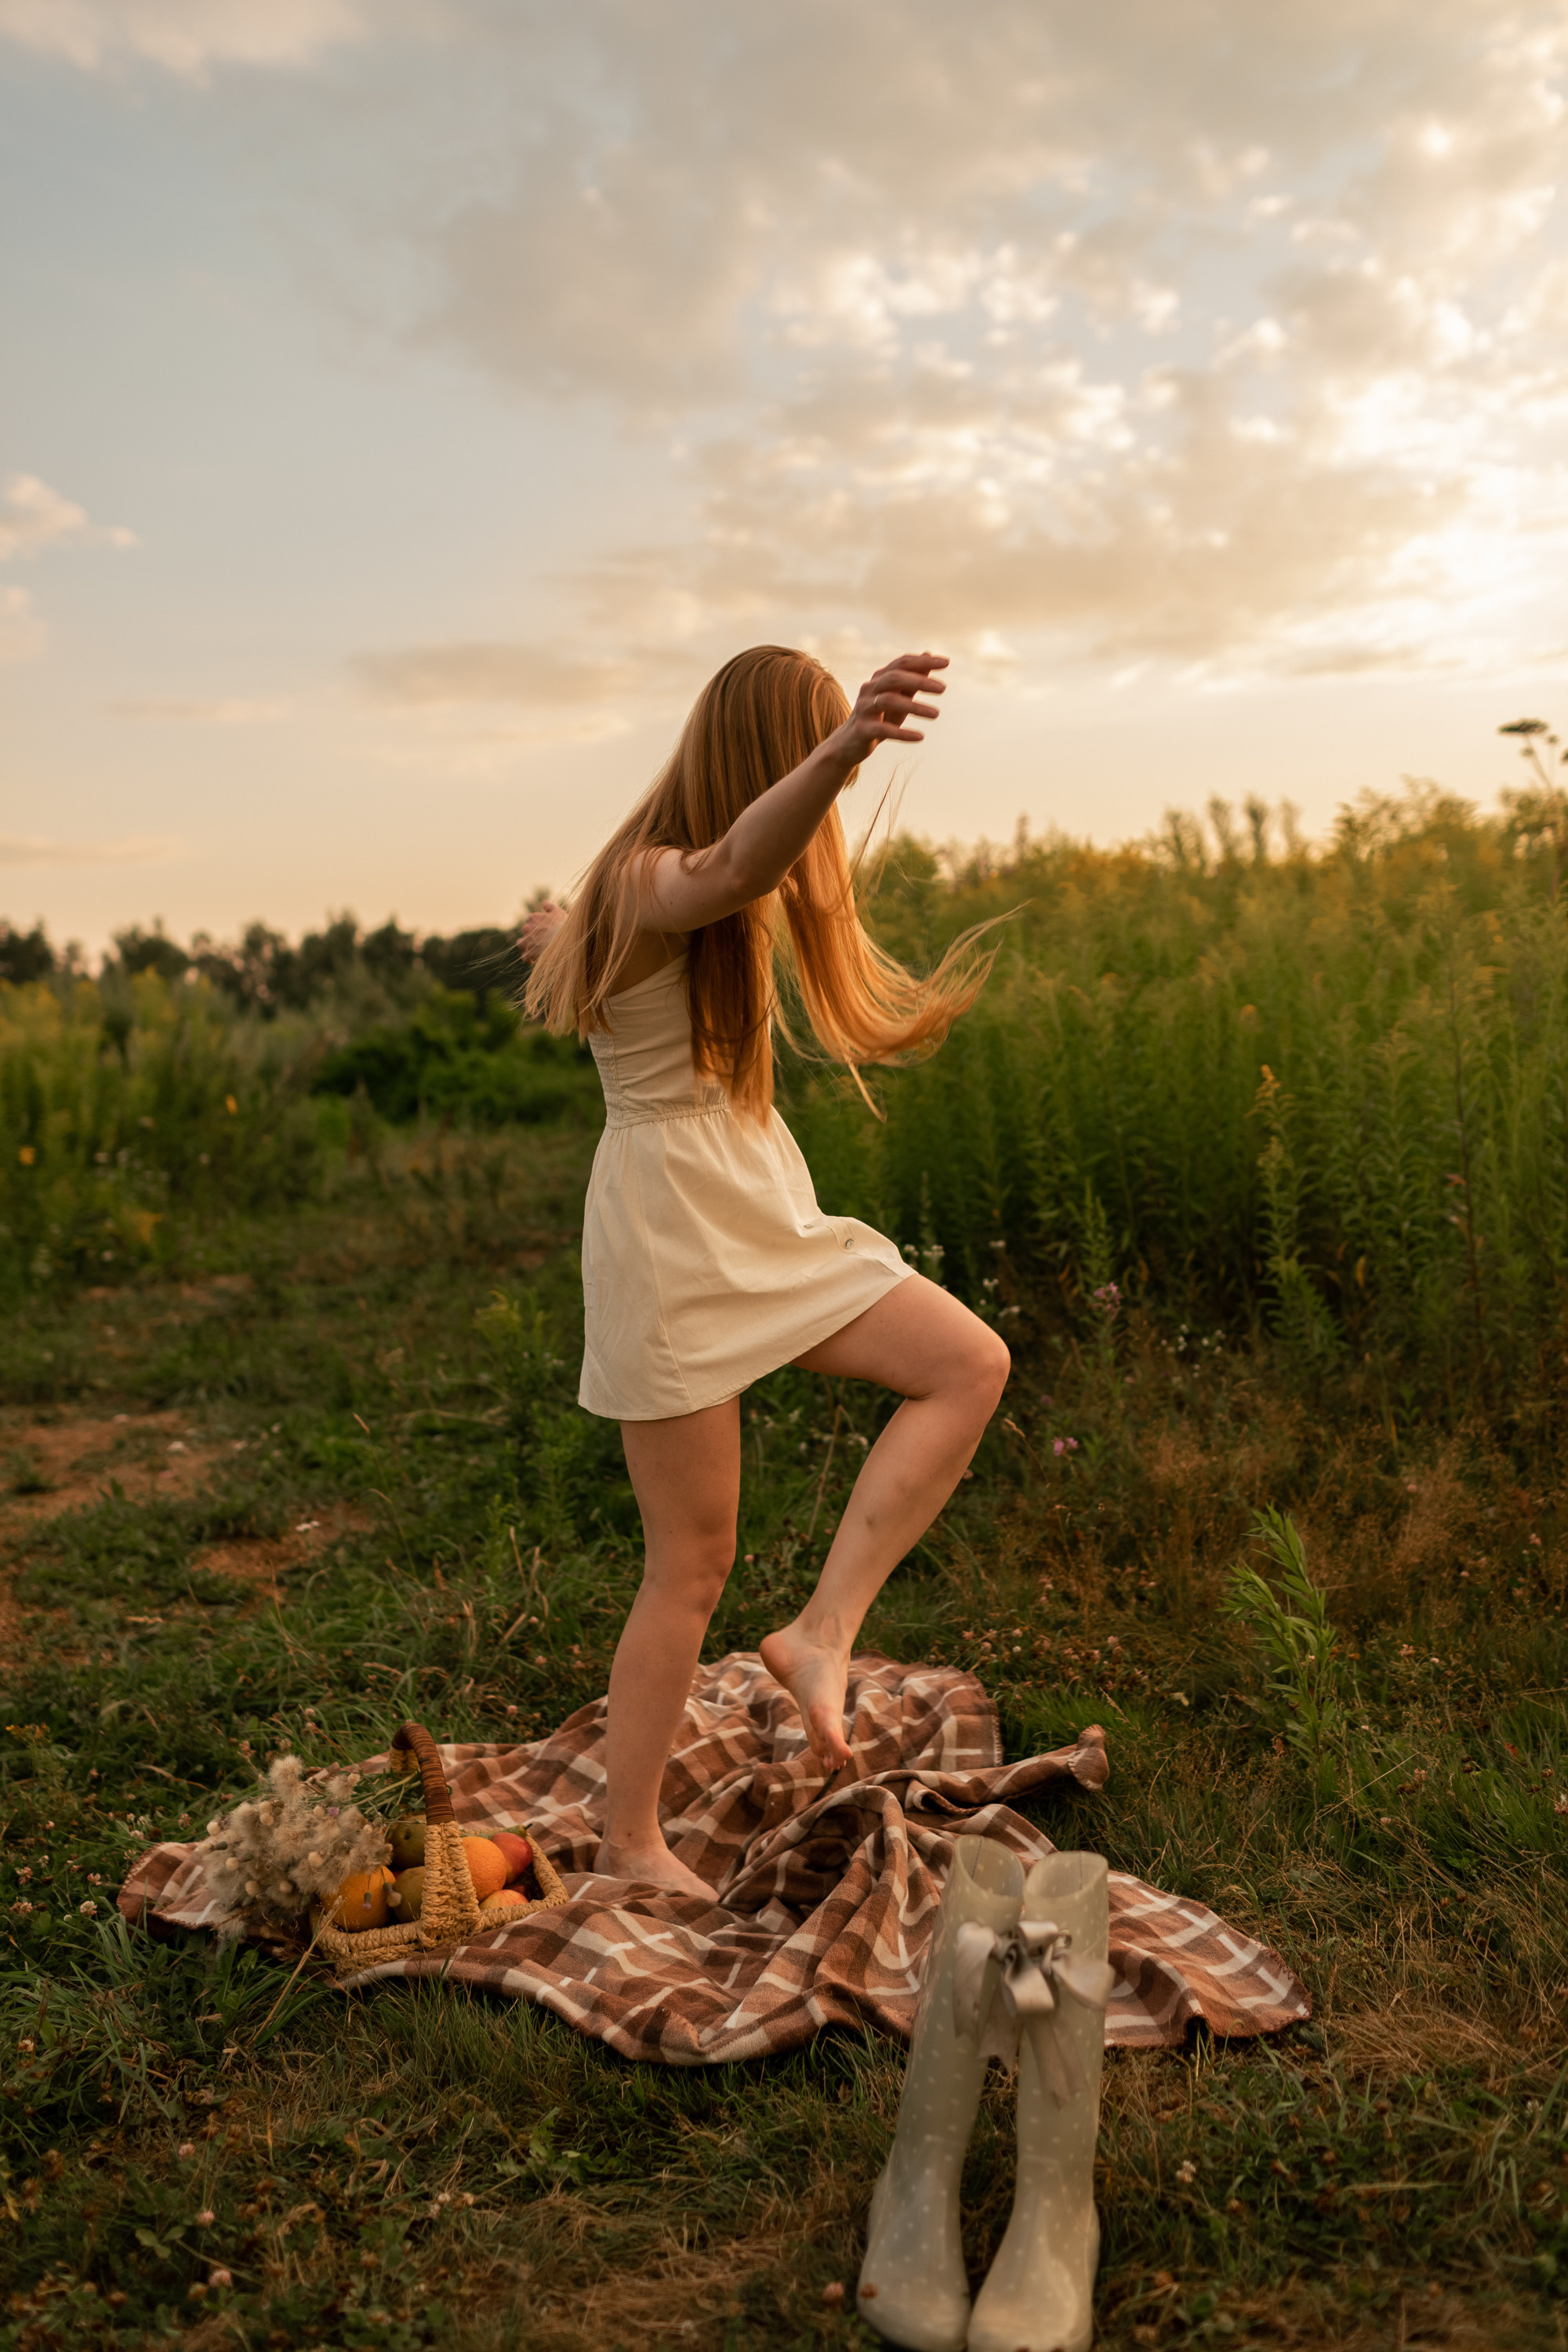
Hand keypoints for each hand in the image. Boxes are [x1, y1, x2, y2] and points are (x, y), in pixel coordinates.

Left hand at [520, 901, 564, 961]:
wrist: (565, 940)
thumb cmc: (563, 925)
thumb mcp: (558, 912)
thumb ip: (550, 906)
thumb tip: (544, 902)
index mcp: (533, 918)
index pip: (530, 920)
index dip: (536, 925)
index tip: (542, 930)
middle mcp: (528, 928)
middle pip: (525, 931)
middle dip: (531, 936)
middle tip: (540, 941)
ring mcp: (528, 941)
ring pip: (520, 943)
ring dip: (525, 946)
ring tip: (534, 950)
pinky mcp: (530, 952)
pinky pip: (524, 957)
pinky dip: (528, 958)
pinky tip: (534, 960)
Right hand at [833, 651, 947, 768]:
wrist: (850, 743)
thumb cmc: (879, 717)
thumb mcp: (898, 697)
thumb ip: (912, 679)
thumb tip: (928, 655)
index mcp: (879, 678)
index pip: (902, 663)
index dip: (923, 662)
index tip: (946, 663)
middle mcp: (870, 689)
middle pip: (894, 678)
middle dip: (920, 681)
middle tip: (943, 689)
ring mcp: (864, 708)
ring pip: (889, 701)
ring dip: (915, 707)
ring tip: (936, 714)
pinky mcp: (862, 729)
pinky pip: (883, 729)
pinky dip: (903, 733)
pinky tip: (920, 737)